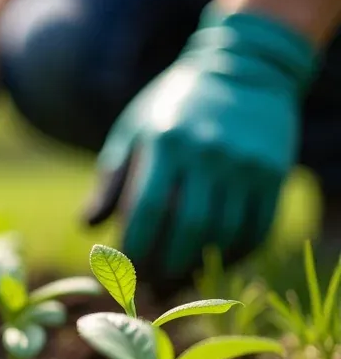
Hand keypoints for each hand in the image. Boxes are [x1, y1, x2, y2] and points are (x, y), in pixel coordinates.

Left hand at [84, 9, 315, 282]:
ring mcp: (245, 163)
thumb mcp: (135, 129)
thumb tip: (86, 225)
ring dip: (199, 266)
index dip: (134, 246)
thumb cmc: (174, 105)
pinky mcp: (273, 172)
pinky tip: (213, 262)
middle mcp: (208, 152)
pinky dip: (234, 254)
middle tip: (150, 290)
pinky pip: (257, 228)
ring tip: (177, 283)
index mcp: (165, 141)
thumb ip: (112, 177)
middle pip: (187, 227)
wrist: (243, 67)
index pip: (146, 208)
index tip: (123, 271)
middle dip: (166, 266)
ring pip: (223, 233)